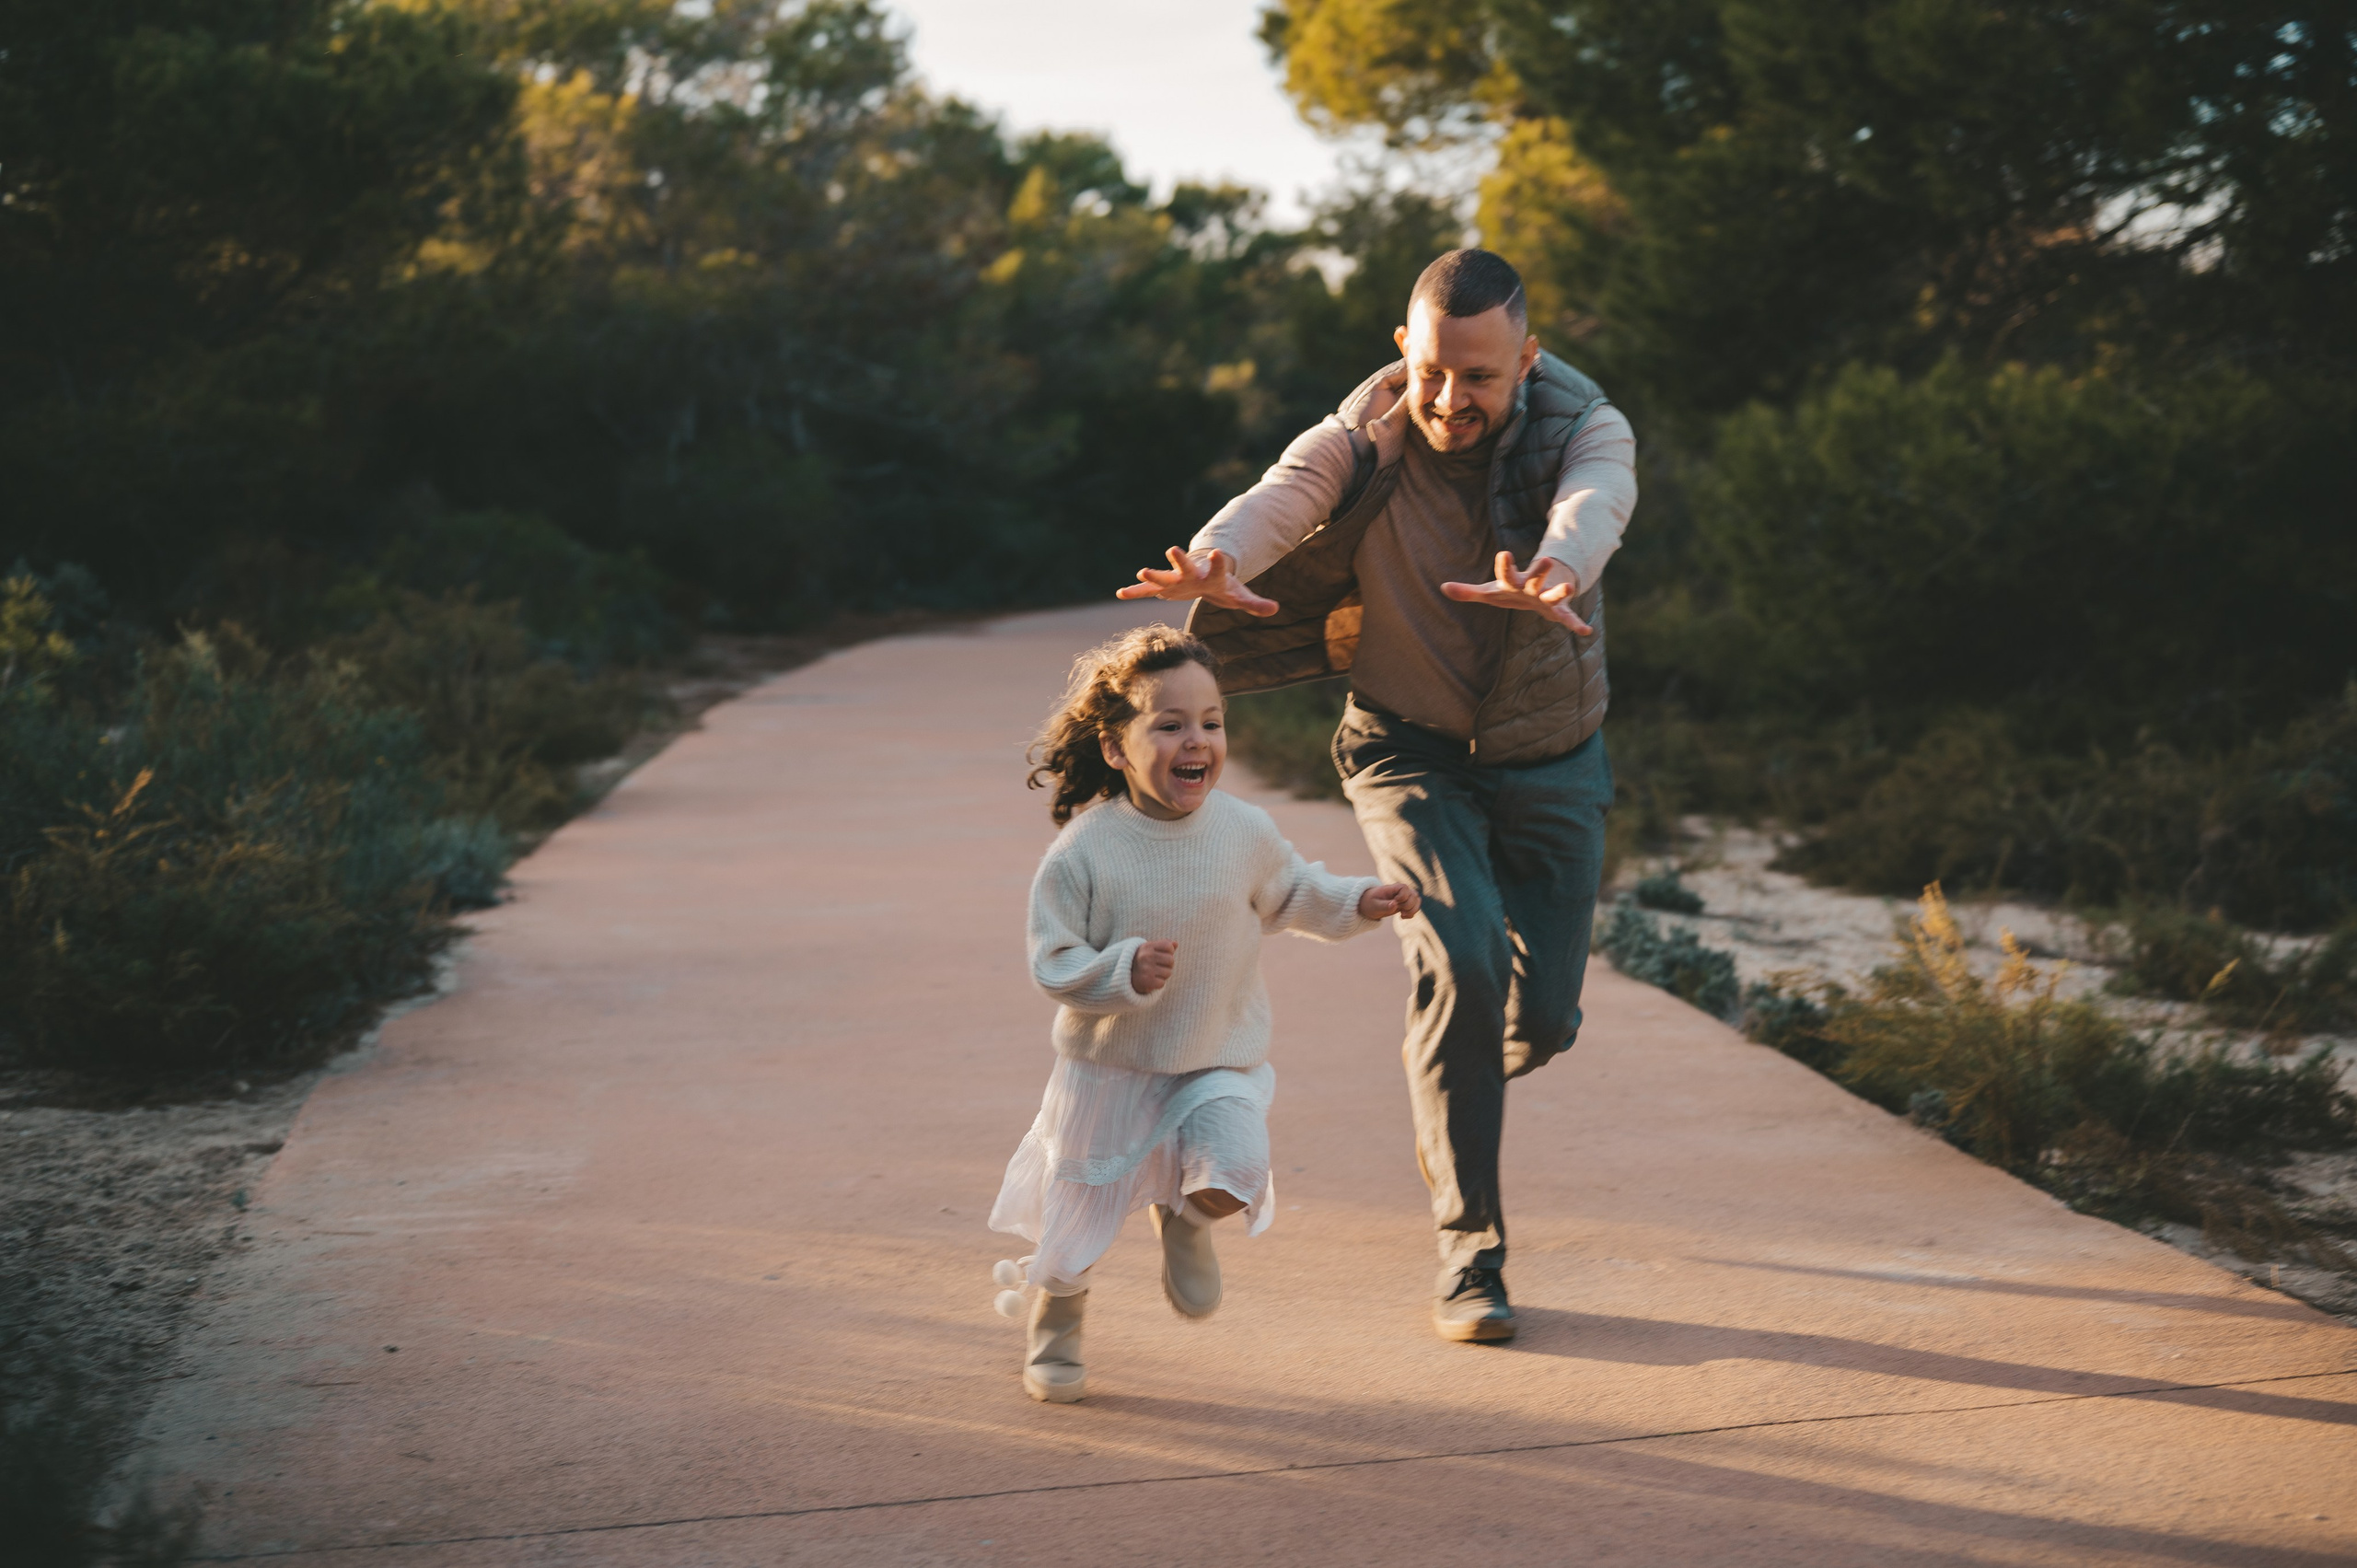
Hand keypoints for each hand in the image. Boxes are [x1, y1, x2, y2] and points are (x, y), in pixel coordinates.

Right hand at [1115, 547, 1278, 616]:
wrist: (1204, 576)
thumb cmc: (1224, 587)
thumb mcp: (1240, 596)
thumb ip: (1255, 603)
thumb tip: (1276, 609)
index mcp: (1212, 575)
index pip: (1218, 568)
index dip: (1220, 562)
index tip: (1220, 552)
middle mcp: (1192, 574)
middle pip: (1186, 567)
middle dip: (1179, 560)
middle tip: (1172, 549)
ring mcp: (1176, 580)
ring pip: (1164, 577)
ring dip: (1153, 575)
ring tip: (1141, 572)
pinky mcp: (1165, 587)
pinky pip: (1148, 591)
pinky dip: (1136, 592)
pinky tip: (1121, 593)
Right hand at [1131, 939, 1177, 993]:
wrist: (1126, 976)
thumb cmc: (1143, 961)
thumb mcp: (1151, 950)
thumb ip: (1164, 945)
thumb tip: (1175, 943)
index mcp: (1147, 947)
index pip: (1169, 946)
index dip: (1169, 952)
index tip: (1161, 955)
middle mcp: (1145, 956)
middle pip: (1171, 960)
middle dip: (1167, 965)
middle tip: (1157, 966)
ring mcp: (1145, 968)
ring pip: (1168, 972)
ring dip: (1163, 975)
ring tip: (1154, 973)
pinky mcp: (1146, 981)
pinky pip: (1162, 983)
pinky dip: (1158, 983)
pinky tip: (1151, 980)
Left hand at [1359, 883, 1420, 921]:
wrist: (1368, 905)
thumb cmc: (1369, 903)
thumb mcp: (1373, 905)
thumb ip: (1384, 905)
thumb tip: (1395, 904)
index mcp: (1392, 888)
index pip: (1405, 888)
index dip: (1402, 897)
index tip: (1395, 902)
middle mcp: (1400, 891)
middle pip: (1414, 895)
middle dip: (1408, 905)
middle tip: (1398, 911)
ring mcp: (1404, 898)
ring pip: (1417, 900)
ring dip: (1413, 910)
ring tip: (1402, 915)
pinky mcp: (1404, 904)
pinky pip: (1415, 907)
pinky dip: (1412, 913)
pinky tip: (1402, 917)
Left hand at [1439, 551, 1592, 633]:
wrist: (1540, 588)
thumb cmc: (1511, 590)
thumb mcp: (1490, 592)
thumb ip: (1468, 591)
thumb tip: (1443, 588)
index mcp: (1514, 582)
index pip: (1507, 574)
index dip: (1505, 565)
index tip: (1504, 553)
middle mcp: (1532, 587)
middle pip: (1535, 578)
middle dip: (1540, 571)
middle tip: (1546, 560)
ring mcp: (1547, 597)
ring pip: (1554, 595)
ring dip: (1561, 591)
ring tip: (1569, 588)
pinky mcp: (1558, 610)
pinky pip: (1568, 617)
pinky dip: (1576, 624)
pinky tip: (1586, 631)